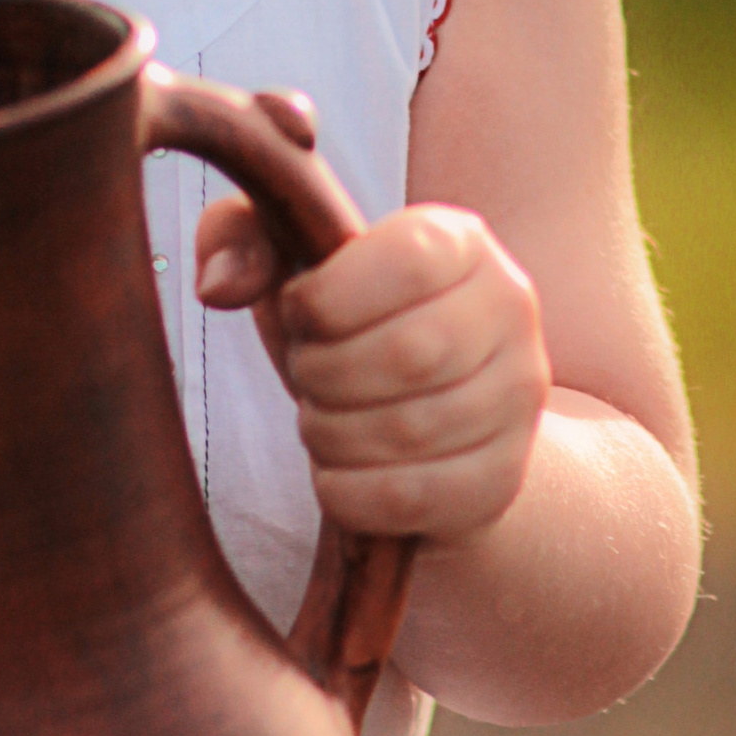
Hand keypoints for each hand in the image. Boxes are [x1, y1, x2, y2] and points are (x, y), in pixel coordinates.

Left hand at [195, 198, 549, 544]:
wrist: (417, 402)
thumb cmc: (342, 316)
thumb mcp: (286, 257)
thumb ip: (237, 237)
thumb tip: (217, 286)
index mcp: (459, 241)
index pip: (408, 263)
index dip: (327, 297)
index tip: (297, 311)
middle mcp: (509, 311)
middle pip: (409, 355)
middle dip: (323, 372)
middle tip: (304, 375)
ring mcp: (517, 400)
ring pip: (410, 432)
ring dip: (330, 432)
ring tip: (318, 418)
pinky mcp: (500, 478)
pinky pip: (413, 498)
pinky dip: (348, 491)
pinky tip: (332, 471)